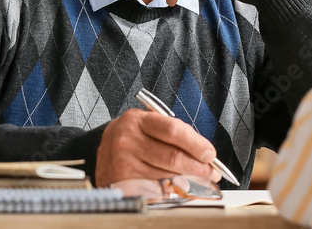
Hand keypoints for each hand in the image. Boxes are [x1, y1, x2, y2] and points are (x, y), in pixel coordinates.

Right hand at [95, 109, 220, 186]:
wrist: (100, 152)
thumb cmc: (131, 137)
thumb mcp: (146, 124)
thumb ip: (173, 134)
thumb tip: (203, 153)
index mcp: (136, 120)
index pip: (173, 130)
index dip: (196, 144)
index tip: (210, 154)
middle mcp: (127, 141)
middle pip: (173, 157)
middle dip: (199, 167)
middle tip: (211, 172)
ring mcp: (123, 164)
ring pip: (167, 176)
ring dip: (189, 181)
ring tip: (198, 180)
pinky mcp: (123, 185)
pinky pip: (156, 191)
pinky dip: (172, 191)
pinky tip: (178, 187)